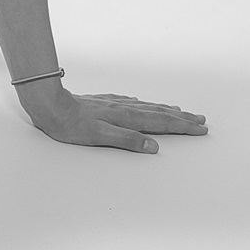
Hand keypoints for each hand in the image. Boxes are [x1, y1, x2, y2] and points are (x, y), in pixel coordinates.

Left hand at [19, 87, 206, 152]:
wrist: (49, 105)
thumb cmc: (70, 125)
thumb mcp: (99, 137)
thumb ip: (127, 140)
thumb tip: (154, 146)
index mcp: (125, 118)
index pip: (161, 122)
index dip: (182, 126)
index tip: (200, 128)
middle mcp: (123, 108)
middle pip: (159, 113)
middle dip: (181, 118)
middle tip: (201, 120)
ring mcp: (114, 103)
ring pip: (146, 106)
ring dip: (166, 109)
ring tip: (180, 111)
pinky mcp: (103, 102)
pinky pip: (132, 102)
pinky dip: (144, 104)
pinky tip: (143, 103)